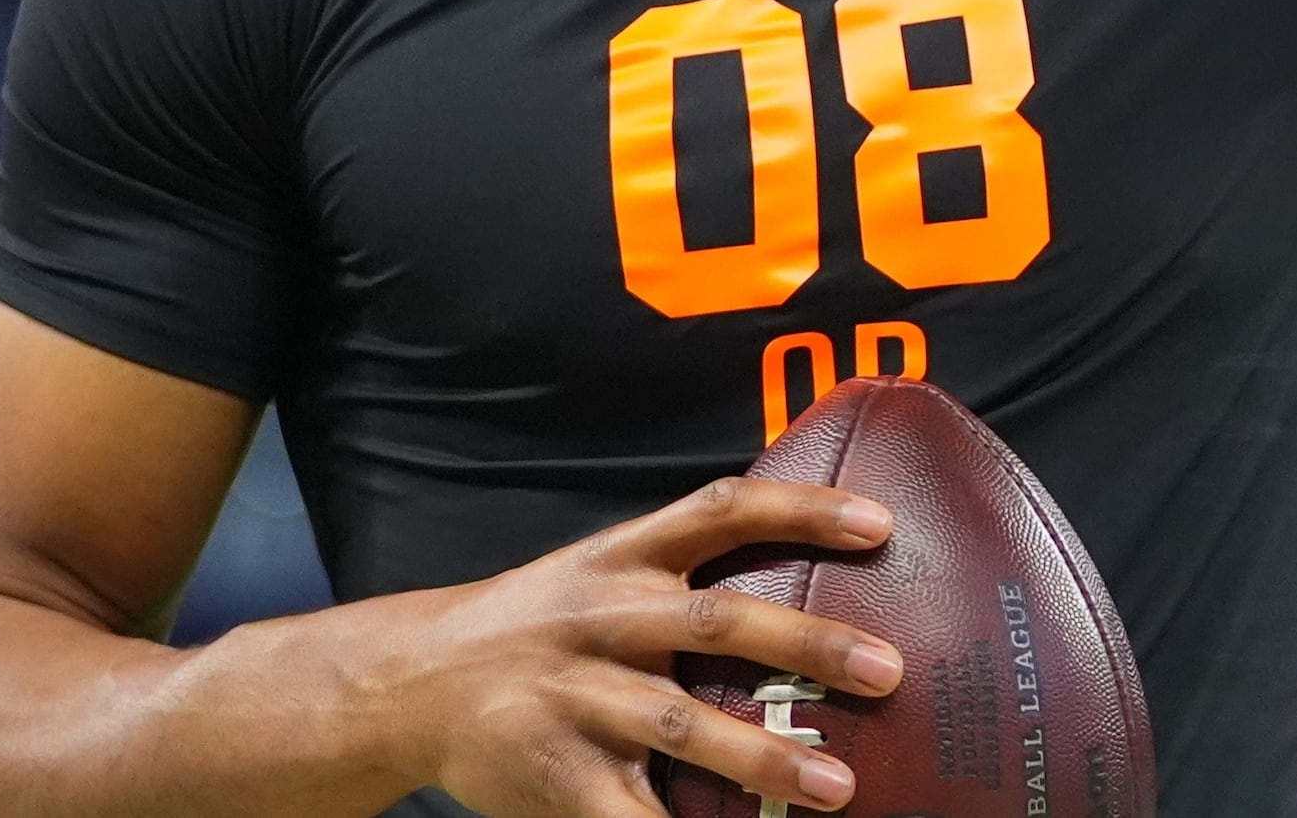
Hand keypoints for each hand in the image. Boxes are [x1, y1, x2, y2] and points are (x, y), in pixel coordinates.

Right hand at [357, 477, 903, 817]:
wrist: (409, 682)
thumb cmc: (533, 625)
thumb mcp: (595, 569)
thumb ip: (681, 568)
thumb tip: (804, 564)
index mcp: (621, 557)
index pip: (722, 511)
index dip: (802, 510)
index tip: (879, 525)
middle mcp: (604, 619)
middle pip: (719, 621)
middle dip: (807, 644)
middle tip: (887, 670)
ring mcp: (579, 699)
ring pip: (682, 726)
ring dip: (765, 757)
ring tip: (838, 785)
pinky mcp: (559, 773)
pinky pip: (631, 815)